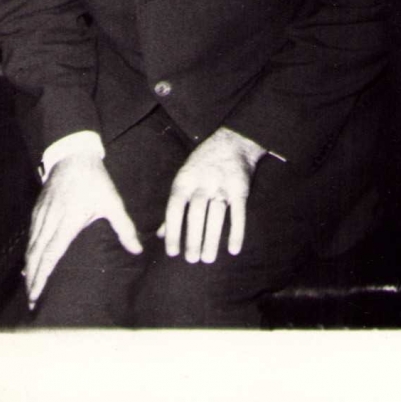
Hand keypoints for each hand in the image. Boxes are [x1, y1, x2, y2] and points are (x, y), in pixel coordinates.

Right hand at [25, 153, 141, 307]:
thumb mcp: (112, 201)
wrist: (74, 153)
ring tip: (30, 288)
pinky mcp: (37, 209)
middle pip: (36, 256)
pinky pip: (30, 235)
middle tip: (31, 301)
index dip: (42, 276)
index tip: (36, 294)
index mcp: (67, 222)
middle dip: (32, 280)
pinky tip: (29, 261)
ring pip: (31, 246)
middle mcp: (50, 221)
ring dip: (29, 268)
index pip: (51, 255)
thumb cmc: (94, 179)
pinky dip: (28, 252)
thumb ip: (123, 227)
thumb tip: (137, 249)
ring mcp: (41, 215)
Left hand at [158, 126, 266, 262]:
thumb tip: (160, 234)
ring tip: (208, 259)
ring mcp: (222, 184)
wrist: (233, 142)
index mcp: (184, 180)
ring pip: (216, 215)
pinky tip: (234, 249)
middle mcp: (202, 182)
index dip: (173, 231)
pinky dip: (237, 231)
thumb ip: (174, 207)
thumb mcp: (184, 178)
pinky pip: (238, 212)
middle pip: (196, 213)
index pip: (175, 208)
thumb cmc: (202, 164)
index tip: (172, 252)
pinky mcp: (240, 188)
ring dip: (212, 239)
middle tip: (192, 260)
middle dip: (193, 238)